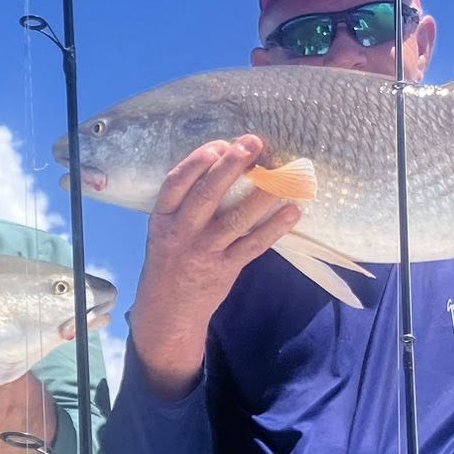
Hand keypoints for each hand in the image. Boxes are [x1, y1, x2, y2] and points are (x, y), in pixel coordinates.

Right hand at [126, 136, 300, 399]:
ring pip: (235, 219)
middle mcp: (180, 233)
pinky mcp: (224, 269)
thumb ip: (185, 204)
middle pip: (206, 194)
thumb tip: (223, 164)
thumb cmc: (171, 260)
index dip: (196, 161)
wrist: (168, 311)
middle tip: (253, 143)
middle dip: (230, 166)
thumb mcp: (164, 230)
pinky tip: (292, 212)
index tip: (219, 144)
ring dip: (261, 194)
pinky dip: (274, 228)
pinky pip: (253, 246)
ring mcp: (203, 252)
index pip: (175, 183)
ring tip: (283, 174)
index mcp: (161, 219)